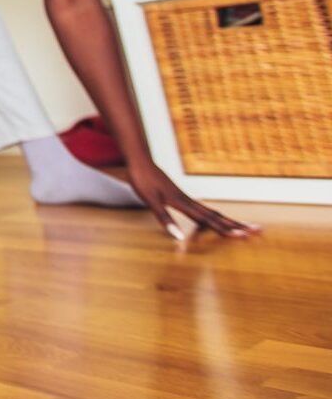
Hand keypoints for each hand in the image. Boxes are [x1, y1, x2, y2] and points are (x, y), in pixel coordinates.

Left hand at [128, 161, 260, 241]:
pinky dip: (215, 216)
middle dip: (237, 225)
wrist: (140, 161)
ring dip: (229, 220)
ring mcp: (186, 198)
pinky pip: (203, 209)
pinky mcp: (181, 196)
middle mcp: (188, 201)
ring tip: (245, 226)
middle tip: (258, 230)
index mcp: (183, 204)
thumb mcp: (150, 201)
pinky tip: (217, 218)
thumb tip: (179, 238)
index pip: (209, 220)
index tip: (243, 236)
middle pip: (217, 216)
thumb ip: (165, 219)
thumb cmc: (143, 180)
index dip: (226, 230)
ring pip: (212, 211)